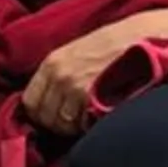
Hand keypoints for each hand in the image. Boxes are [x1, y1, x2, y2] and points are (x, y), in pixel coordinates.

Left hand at [19, 21, 154, 135]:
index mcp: (51, 63)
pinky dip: (88, 125)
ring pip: (62, 124)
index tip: (52, 116)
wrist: (137, 39)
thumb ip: (57, 75)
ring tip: (84, 120)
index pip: (29, 102)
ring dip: (73, 127)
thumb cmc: (108, 46)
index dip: (40, 114)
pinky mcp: (92, 97)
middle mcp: (58, 75)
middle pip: (44, 117)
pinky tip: (96, 116)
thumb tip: (46, 102)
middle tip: (72, 123)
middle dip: (57, 124)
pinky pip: (81, 124)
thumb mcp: (74, 53)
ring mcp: (74, 87)